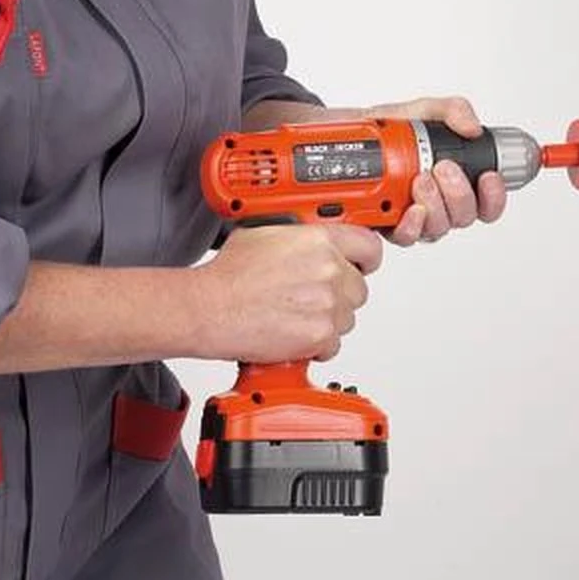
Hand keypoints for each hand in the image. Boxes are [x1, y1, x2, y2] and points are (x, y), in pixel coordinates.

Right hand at [195, 224, 382, 362]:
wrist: (208, 309)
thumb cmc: (229, 275)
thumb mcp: (268, 234)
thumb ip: (305, 237)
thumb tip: (321, 242)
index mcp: (319, 240)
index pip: (370, 247)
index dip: (366, 259)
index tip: (362, 266)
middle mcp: (329, 270)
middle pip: (360, 288)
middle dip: (340, 295)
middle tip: (311, 298)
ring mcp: (327, 304)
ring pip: (347, 318)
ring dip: (327, 321)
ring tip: (294, 316)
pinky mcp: (320, 335)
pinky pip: (334, 344)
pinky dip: (316, 345)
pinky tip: (292, 333)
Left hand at [362, 96, 507, 244]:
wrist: (340, 135)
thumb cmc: (384, 129)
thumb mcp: (421, 110)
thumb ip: (452, 111)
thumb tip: (473, 128)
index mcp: (453, 181)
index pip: (486, 202)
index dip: (494, 196)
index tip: (488, 177)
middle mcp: (437, 204)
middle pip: (464, 217)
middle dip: (459, 194)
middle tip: (444, 169)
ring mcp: (414, 217)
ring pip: (439, 228)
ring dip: (435, 205)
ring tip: (421, 180)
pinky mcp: (388, 226)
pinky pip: (407, 237)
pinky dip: (412, 225)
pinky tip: (409, 209)